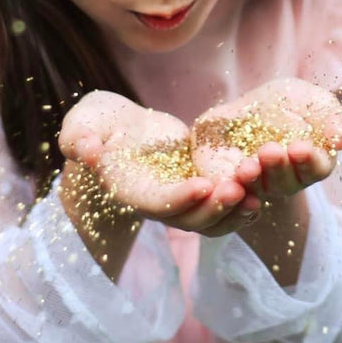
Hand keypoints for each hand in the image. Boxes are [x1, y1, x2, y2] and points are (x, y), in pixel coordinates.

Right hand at [57, 90, 249, 236]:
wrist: (113, 135)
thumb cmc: (95, 125)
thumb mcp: (82, 123)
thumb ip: (79, 137)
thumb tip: (85, 149)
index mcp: (127, 187)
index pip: (153, 201)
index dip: (177, 198)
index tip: (203, 186)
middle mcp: (155, 201)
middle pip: (187, 218)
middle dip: (215, 208)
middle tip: (240, 190)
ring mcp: (178, 198)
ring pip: (208, 219)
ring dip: (233, 211)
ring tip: (257, 195)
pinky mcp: (196, 187)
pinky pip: (220, 204)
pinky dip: (241, 203)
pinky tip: (262, 191)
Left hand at [191, 78, 341, 204]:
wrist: (252, 103)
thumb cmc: (292, 103)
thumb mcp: (315, 102)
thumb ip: (333, 119)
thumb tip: (341, 141)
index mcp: (312, 163)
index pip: (316, 169)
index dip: (309, 161)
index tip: (299, 147)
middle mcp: (287, 179)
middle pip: (285, 183)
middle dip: (278, 168)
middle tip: (270, 151)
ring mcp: (258, 183)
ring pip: (257, 188)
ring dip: (253, 178)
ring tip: (248, 165)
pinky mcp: (231, 180)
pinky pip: (229, 189)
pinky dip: (228, 186)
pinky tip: (226, 177)